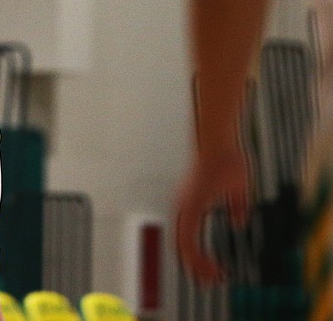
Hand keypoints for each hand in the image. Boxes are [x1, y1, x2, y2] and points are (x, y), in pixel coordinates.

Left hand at [175, 146, 250, 283]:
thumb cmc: (228, 158)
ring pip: (182, 246)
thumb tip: (239, 223)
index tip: (217, 270)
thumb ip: (238, 206)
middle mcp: (183, 206)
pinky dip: (196, 256)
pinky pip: (187, 238)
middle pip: (181, 245)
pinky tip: (211, 266)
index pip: (188, 238)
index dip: (198, 257)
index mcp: (192, 204)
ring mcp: (184, 206)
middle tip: (213, 281)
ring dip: (196, 265)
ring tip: (214, 278)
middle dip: (196, 267)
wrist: (219, 140)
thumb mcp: (237, 189)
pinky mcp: (190, 205)